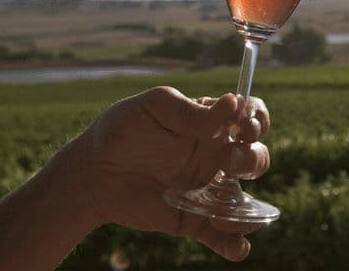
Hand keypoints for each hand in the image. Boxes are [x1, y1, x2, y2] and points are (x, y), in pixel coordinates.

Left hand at [76, 86, 270, 260]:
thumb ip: (193, 110)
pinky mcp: (195, 221)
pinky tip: (237, 247)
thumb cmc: (122, 130)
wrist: (91, 174)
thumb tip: (233, 102)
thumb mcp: (154, 106)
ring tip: (223, 214)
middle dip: (252, 160)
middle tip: (226, 163)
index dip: (258, 120)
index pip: (252, 117)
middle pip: (257, 157)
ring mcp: (208, 190)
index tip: (245, 126)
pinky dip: (237, 244)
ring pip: (247, 201)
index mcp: (212, 124)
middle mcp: (217, 156)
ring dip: (248, 208)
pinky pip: (224, 236)